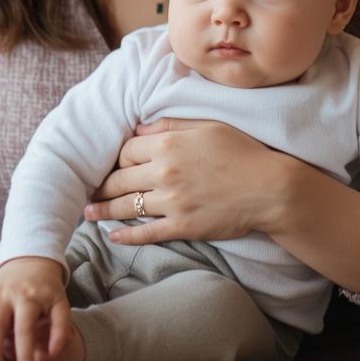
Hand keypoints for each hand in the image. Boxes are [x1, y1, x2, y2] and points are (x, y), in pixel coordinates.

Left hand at [83, 118, 290, 245]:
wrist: (270, 188)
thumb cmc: (243, 152)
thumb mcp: (207, 125)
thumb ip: (171, 123)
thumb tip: (139, 128)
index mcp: (169, 143)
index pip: (126, 151)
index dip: (116, 158)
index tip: (111, 165)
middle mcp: (164, 172)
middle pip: (120, 178)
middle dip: (102, 185)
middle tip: (90, 190)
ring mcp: (171, 202)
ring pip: (126, 206)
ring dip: (103, 209)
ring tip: (89, 211)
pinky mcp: (182, 226)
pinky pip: (145, 233)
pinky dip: (125, 236)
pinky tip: (111, 236)